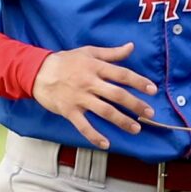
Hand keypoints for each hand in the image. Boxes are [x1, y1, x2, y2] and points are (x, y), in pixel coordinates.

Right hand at [34, 43, 158, 150]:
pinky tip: (106, 144)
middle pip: (117, 95)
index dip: (139, 82)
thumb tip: (131, 46)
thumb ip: (112, 53)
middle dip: (135, 104)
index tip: (152, 89)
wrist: (38, 72)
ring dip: (122, 121)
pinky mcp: (69, 111)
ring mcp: (79, 98)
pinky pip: (84, 126)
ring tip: (136, 128)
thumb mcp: (89, 52)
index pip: (122, 74)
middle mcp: (89, 83)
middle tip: (149, 113)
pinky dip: (94, 136)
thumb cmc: (65, 61)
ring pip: (104, 111)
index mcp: (96, 67)